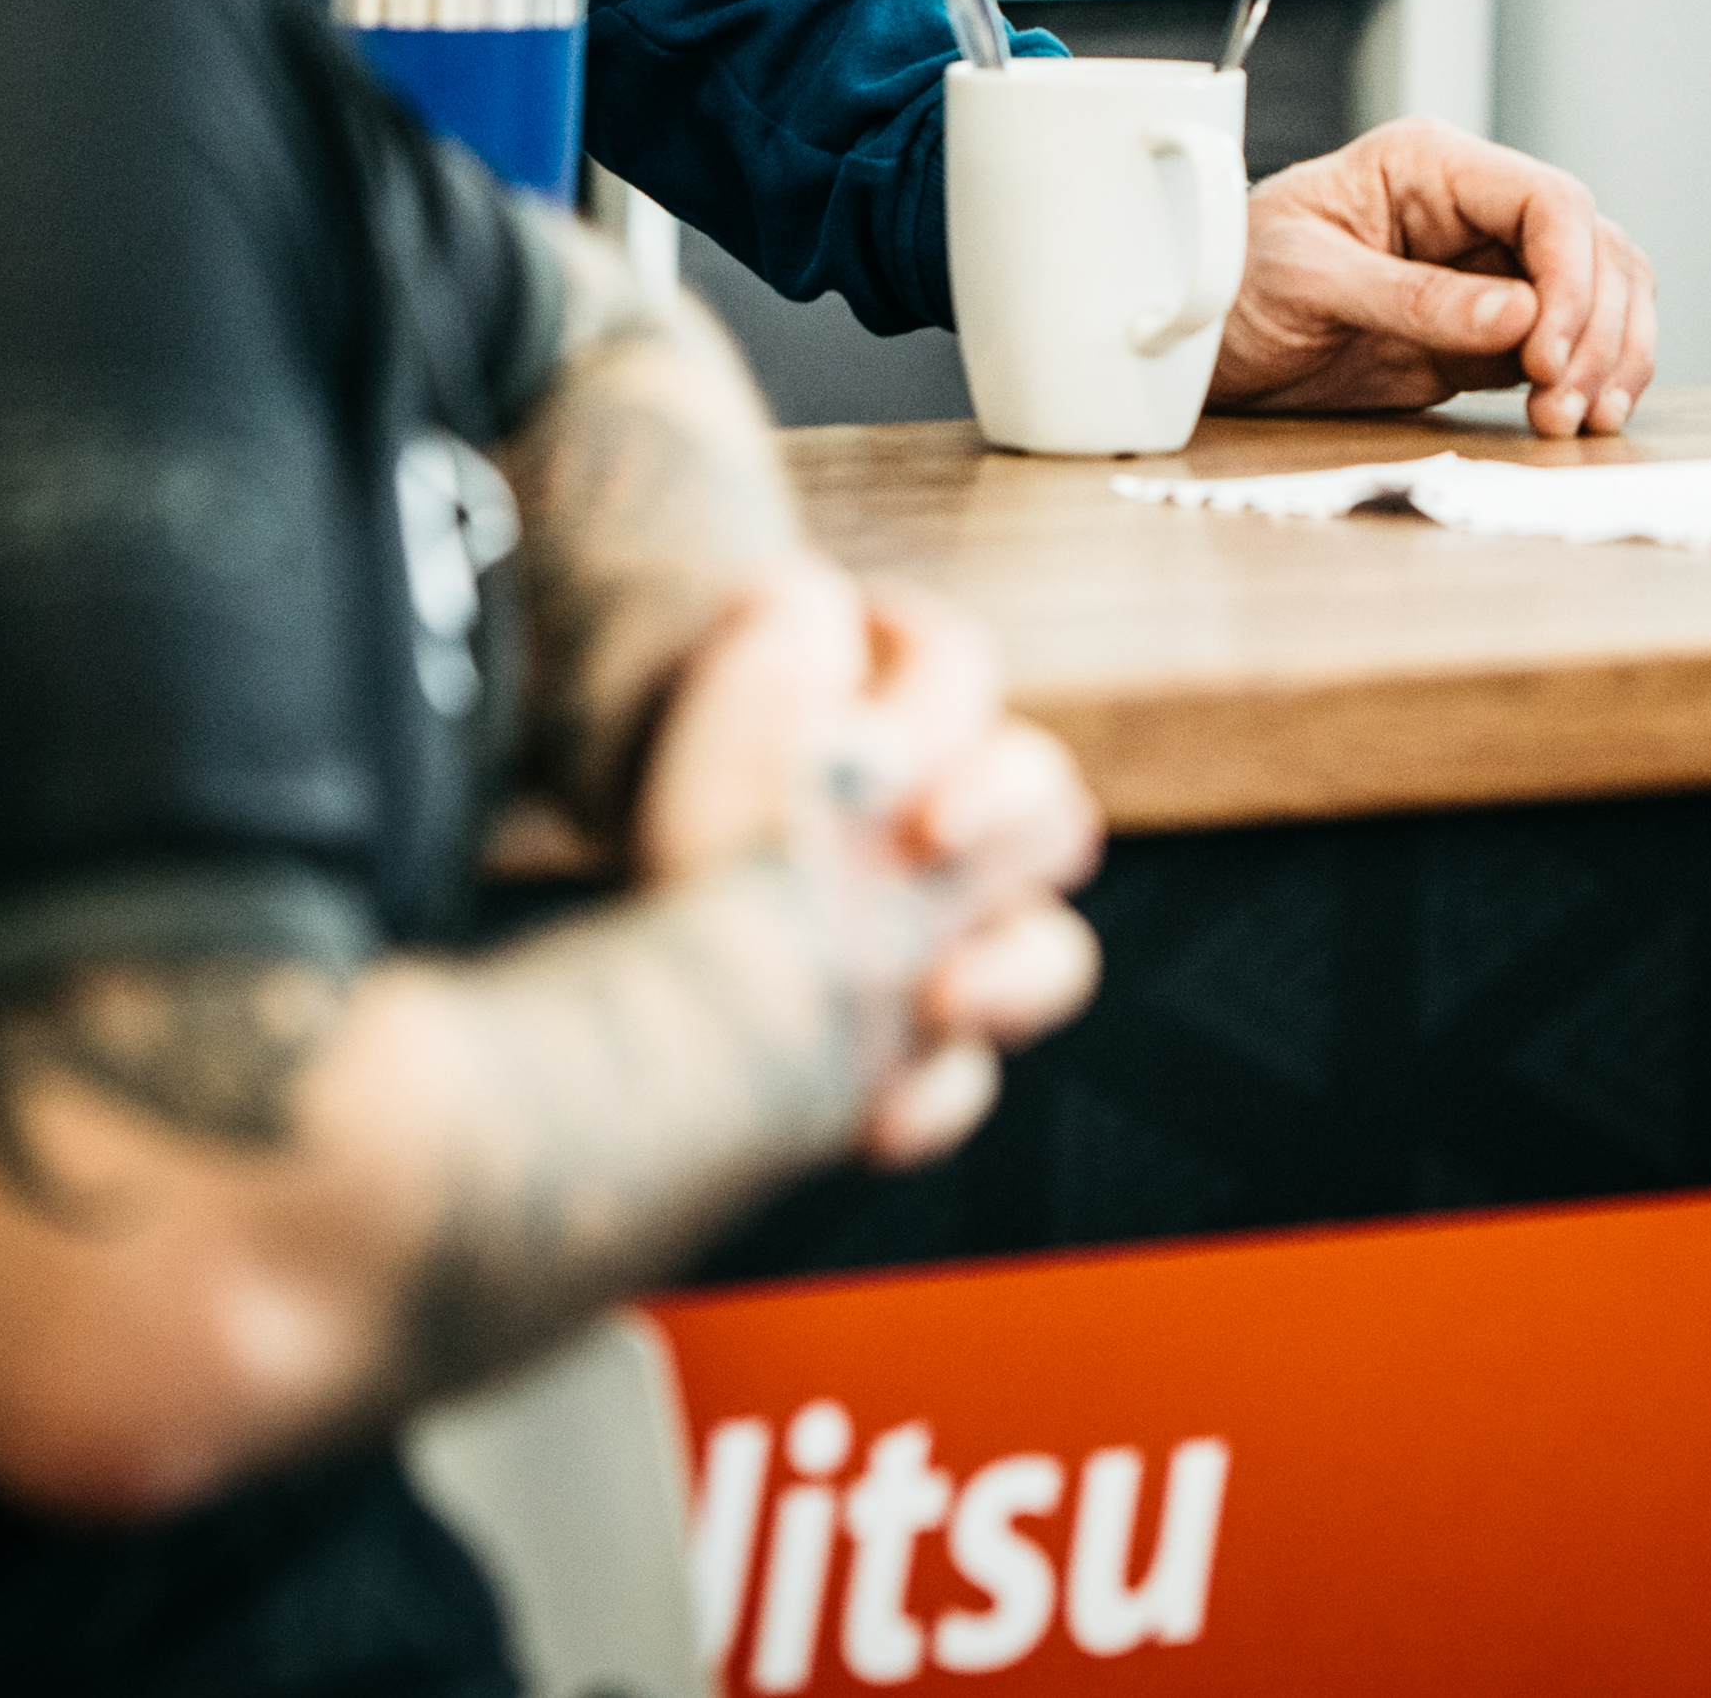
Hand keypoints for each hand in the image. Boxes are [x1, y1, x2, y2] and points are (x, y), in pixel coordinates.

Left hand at [639, 572, 1105, 1160]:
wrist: (659, 908)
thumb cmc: (705, 784)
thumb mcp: (733, 695)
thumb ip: (787, 631)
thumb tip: (802, 593)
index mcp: (921, 732)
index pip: (958, 671)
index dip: (927, 675)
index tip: (859, 697)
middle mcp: (963, 841)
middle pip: (1050, 808)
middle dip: (1006, 815)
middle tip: (924, 834)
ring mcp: (952, 947)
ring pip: (1049, 956)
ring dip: (1014, 972)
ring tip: (939, 991)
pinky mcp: (912, 1054)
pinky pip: (960, 1084)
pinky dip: (932, 1099)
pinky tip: (875, 1117)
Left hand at [1214, 117, 1651, 435]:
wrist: (1200, 346)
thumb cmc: (1234, 285)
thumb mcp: (1310, 282)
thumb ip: (1414, 297)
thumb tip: (1519, 314)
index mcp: (1430, 167)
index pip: (1545, 200)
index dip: (1570, 273)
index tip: (1548, 349)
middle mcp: (1474, 212)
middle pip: (1593, 248)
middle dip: (1598, 326)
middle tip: (1564, 401)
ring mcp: (1488, 273)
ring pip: (1600, 295)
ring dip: (1607, 356)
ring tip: (1578, 419)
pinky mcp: (1489, 335)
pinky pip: (1569, 346)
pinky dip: (1589, 379)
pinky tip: (1578, 417)